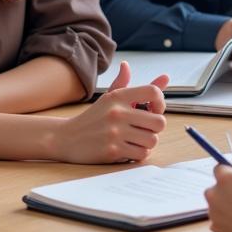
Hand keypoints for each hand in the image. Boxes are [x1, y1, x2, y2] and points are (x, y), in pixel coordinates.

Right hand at [52, 62, 168, 163]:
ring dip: (147, 143)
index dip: (160, 102)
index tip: (153, 110)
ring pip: (152, 140)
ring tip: (136, 140)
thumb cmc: (94, 118)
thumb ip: (136, 87)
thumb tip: (165, 77)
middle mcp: (117, 112)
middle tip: (145, 129)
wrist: (67, 137)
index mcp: (118, 96)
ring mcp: (115, 132)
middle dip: (155, 128)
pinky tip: (129, 149)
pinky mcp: (112, 150)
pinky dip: (139, 154)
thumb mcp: (110, 98)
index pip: (153, 92)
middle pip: (159, 121)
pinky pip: (141, 154)